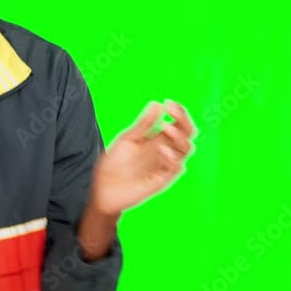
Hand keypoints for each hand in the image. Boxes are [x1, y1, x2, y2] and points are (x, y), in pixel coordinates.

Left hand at [89, 100, 196, 216]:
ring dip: (179, 136)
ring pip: (186, 149)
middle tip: (171, 110)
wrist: (103, 188)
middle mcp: (165, 151)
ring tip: (166, 127)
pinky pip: (175, 168)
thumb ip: (143, 124)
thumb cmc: (114, 164)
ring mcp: (164, 165)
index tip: (168, 103)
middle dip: (183, 120)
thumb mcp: (128, 139)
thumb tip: (157, 104)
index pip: (178, 124)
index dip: (178, 112)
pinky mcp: (161, 180)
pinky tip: (162, 149)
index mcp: (158, 140)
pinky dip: (172, 157)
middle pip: (186, 134)